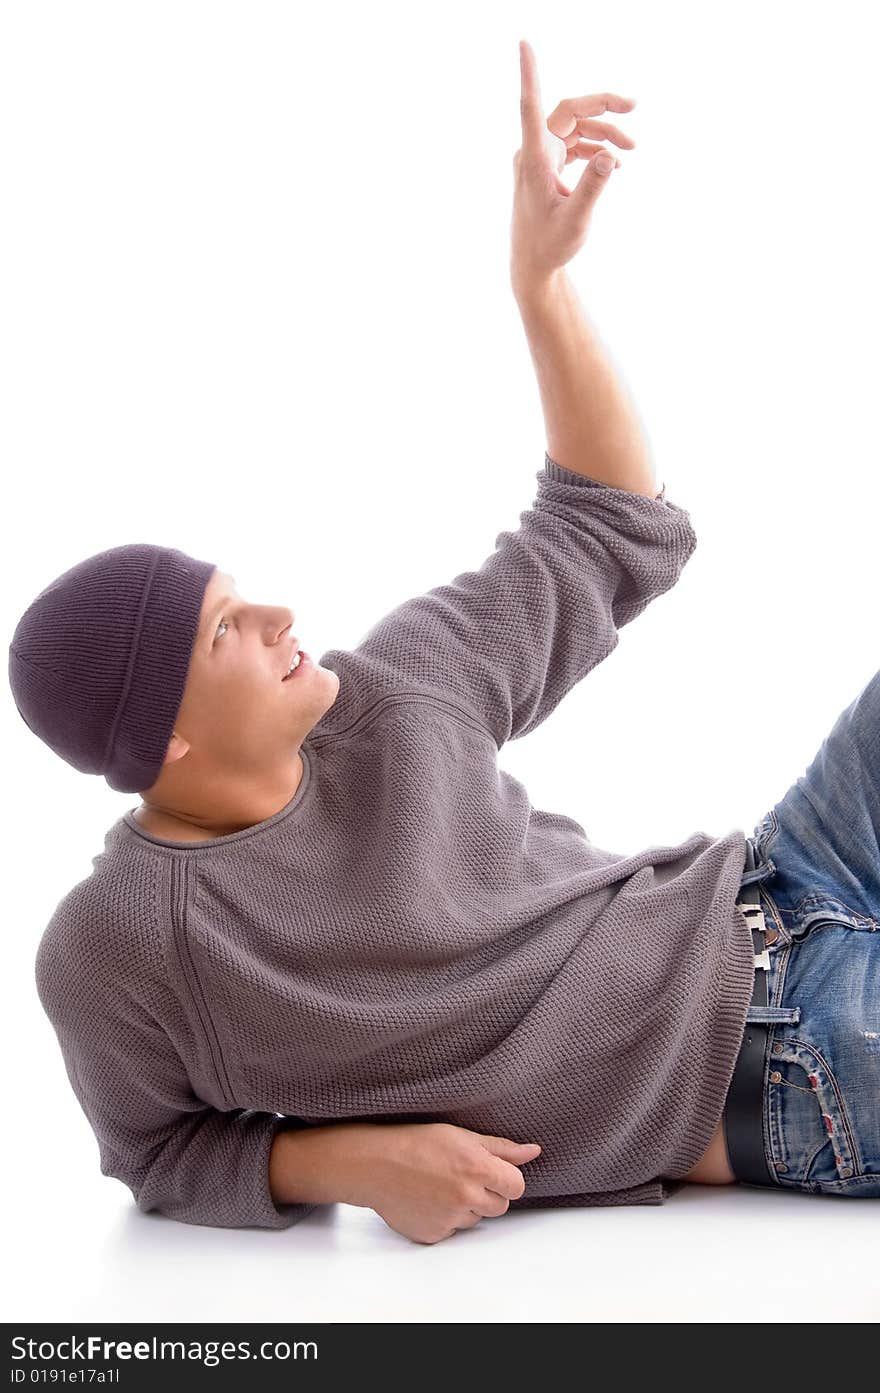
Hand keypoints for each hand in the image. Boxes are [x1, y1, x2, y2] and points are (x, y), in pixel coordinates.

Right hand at [350, 1121, 542, 1244]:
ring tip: (440, 1186)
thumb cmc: (416, 1143)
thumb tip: (533, 1151)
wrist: (375, 1165)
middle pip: (500, 1206)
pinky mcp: (434, 1235)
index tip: (491, 1172)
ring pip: (475, 1219)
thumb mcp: (461, 1136)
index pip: (517, 1186)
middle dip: (487, 1194)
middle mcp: (467, 1197)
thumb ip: (501, 1148)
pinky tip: (428, 1200)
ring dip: (466, 1207)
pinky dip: (444, 1218)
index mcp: (477, 1169)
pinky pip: (452, 1230)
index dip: (506, 1179)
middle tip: (461, 1177)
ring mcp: (450, 1219)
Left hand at [510, 39, 636, 288]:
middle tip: (634, 105)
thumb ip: (593, 188)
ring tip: (631, 149)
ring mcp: (541, 157)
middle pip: (570, 111)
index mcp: (534, 158)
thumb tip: (610, 156)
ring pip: (576, 127)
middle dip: (602, 107)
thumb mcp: (576, 220)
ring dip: (605, 132)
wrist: (535, 265)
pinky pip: (574, 143)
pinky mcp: (548, 166)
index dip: (529, 73)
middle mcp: (534, 151)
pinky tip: (615, 162)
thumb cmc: (550, 245)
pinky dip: (596, 147)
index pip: (531, 106)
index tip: (524, 43)